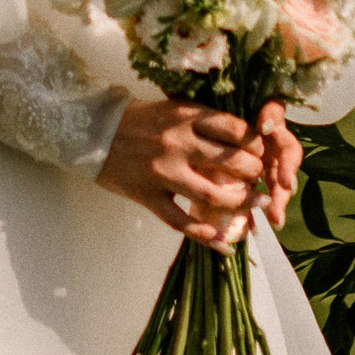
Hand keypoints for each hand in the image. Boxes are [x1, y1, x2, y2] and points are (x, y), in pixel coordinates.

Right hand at [99, 94, 271, 246]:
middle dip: (254, 172)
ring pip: (214, 195)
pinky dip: (206, 236)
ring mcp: (162, 172)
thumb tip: (240, 142)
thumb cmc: (137, 119)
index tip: (262, 150)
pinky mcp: (147, 196)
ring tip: (258, 205)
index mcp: (185, 116)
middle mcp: (177, 143)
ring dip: (242, 203)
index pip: (235, 129)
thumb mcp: (172, 110)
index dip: (255, 143)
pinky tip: (225, 245)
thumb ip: (201, 124)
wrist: (92, 131)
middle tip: (261, 177)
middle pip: (231, 162)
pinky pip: (181, 222)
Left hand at [248, 102, 303, 230]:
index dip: (289, 168)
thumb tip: (265, 127)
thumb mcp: (267, 107)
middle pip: (284, 179)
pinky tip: (254, 226)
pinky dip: (259, 209)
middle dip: (281, 198)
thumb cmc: (257, 108)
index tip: (287, 185)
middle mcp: (278, 156)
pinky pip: (261, 194)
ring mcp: (269, 167)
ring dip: (275, 207)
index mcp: (281, 139)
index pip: (290, 154)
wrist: (244, 108)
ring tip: (274, 223)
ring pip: (276, 190)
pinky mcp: (258, 176)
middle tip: (277, 217)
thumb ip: (271, 113)